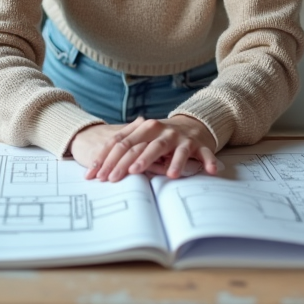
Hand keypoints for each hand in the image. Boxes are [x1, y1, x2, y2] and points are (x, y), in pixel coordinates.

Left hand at [70, 116, 218, 181]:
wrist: (194, 125)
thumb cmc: (163, 137)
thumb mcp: (144, 139)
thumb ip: (127, 150)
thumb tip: (99, 170)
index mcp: (144, 127)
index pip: (120, 142)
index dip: (106, 158)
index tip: (95, 175)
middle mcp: (160, 130)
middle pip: (139, 146)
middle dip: (125, 163)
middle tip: (113, 178)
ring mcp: (178, 137)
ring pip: (163, 147)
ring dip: (155, 159)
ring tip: (147, 171)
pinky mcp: (197, 145)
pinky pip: (202, 153)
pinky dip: (207, 161)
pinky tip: (208, 171)